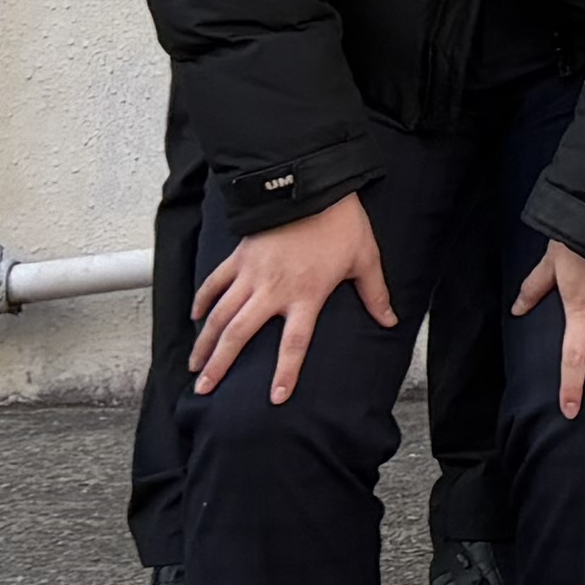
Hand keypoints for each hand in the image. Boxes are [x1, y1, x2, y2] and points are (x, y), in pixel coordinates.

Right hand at [188, 188, 394, 403]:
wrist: (313, 186)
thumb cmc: (341, 223)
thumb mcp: (365, 259)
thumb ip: (375, 294)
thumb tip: (390, 320)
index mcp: (306, 295)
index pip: (294, 343)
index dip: (286, 372)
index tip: (276, 398)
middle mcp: (273, 290)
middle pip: (240, 335)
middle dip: (220, 364)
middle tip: (203, 389)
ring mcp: (252, 274)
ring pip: (221, 314)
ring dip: (205, 341)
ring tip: (194, 366)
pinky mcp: (239, 256)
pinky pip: (215, 282)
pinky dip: (202, 299)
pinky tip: (194, 317)